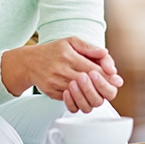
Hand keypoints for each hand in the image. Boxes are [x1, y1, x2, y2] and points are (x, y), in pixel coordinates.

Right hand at [2, 37, 122, 112]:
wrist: (29, 62)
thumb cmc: (52, 51)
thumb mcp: (70, 42)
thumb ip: (89, 47)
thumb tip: (105, 54)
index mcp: (69, 56)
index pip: (96, 70)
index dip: (109, 77)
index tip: (115, 79)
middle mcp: (62, 70)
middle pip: (91, 85)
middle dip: (103, 88)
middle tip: (107, 87)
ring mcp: (57, 83)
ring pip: (82, 96)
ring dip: (92, 95)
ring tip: (94, 90)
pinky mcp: (53, 93)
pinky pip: (72, 101)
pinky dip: (80, 99)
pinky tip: (82, 93)